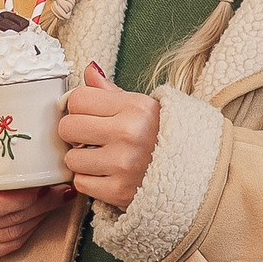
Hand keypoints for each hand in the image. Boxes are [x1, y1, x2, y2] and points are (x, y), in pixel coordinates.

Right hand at [0, 133, 63, 261]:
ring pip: (9, 237)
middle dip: (37, 208)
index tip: (42, 185)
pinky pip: (5, 248)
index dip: (22, 199)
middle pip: (5, 222)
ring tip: (52, 202)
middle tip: (57, 192)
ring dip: (36, 220)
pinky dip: (26, 234)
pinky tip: (37, 218)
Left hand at [60, 62, 160, 210]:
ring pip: (71, 158)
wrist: (195, 175)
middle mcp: (129, 133)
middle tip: (91, 138)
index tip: (89, 115)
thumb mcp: (144, 107)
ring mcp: (124, 164)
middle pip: (68, 127)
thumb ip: (111, 91)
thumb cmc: (164, 137)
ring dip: (82, 160)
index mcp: (136, 107)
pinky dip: (90, 181)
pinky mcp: (120, 191)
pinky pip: (81, 183)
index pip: (77, 99)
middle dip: (75, 133)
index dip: (79, 108)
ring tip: (103, 159)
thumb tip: (89, 70)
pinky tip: (108, 175)